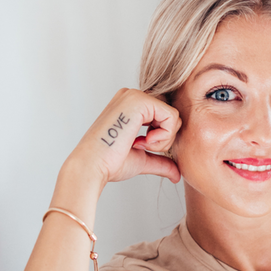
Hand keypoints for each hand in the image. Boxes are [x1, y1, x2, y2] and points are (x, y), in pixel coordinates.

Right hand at [63, 88, 181, 191]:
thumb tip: (177, 175)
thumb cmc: (110, 163)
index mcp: (130, 105)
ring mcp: (135, 95)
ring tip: (140, 145)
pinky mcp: (140, 100)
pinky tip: (143, 141)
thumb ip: (161, 161)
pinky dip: (163, 136)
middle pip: (170, 115)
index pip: (164, 117)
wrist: (93, 166)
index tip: (139, 146)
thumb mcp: (142, 159)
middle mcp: (132, 95)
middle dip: (164, 138)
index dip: (161, 138)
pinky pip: (172, 116)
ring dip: (163, 139)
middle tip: (141, 146)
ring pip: (173, 116)